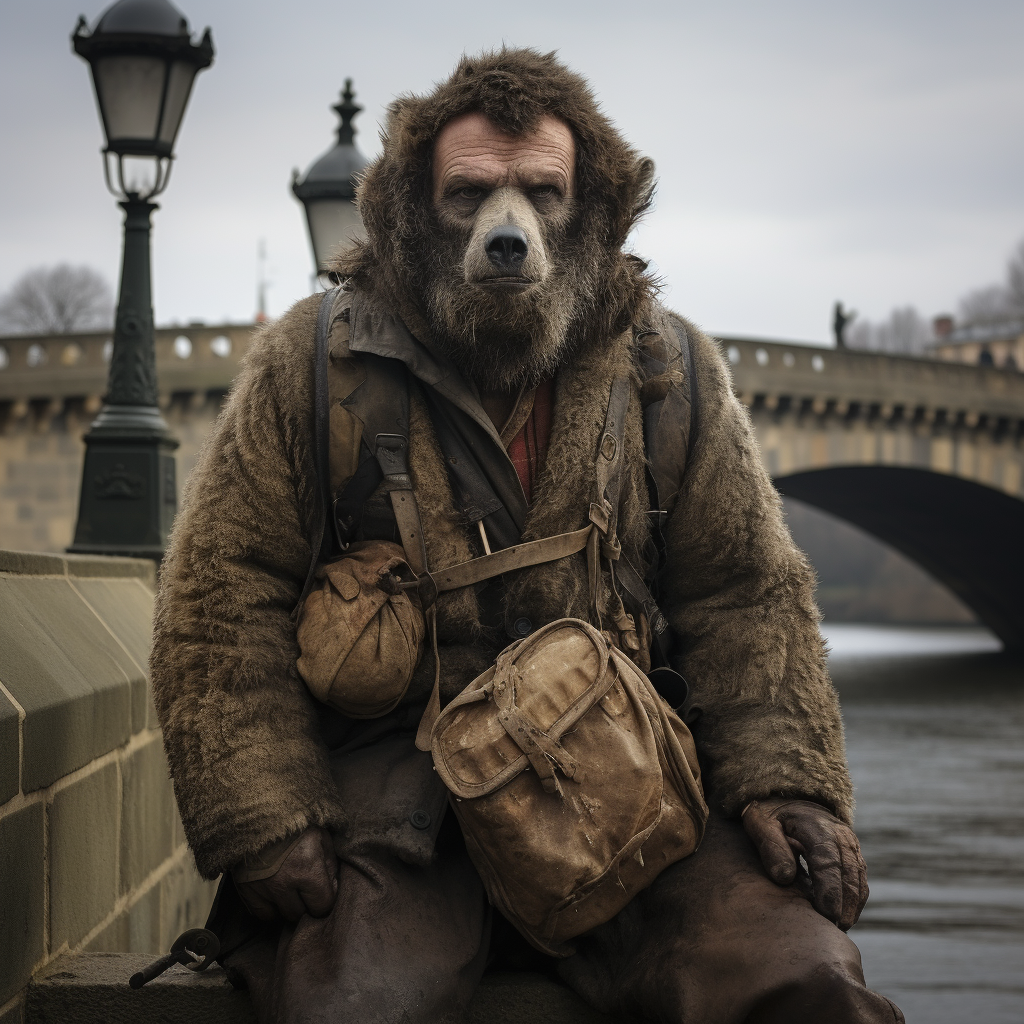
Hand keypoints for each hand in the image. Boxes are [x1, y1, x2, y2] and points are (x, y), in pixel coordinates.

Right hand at [233, 826, 338, 923]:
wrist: (260, 808)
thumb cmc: (296, 819)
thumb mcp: (322, 835)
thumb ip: (330, 864)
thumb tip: (332, 887)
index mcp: (307, 869)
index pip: (322, 906)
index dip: (326, 898)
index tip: (323, 887)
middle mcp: (283, 883)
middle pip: (300, 913)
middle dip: (306, 903)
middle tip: (305, 886)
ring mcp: (262, 888)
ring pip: (280, 916)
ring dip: (287, 905)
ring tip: (289, 888)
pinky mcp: (245, 888)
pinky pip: (260, 913)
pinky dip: (269, 907)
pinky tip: (274, 892)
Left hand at [741, 797, 867, 930]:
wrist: (789, 798)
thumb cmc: (770, 815)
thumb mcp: (761, 824)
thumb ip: (771, 847)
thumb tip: (784, 878)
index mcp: (817, 827)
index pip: (828, 862)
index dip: (829, 891)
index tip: (826, 915)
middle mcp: (840, 835)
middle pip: (849, 874)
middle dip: (844, 905)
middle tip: (833, 930)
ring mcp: (850, 844)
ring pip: (859, 879)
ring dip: (852, 906)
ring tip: (838, 928)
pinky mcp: (853, 854)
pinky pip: (860, 880)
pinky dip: (855, 900)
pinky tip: (842, 917)